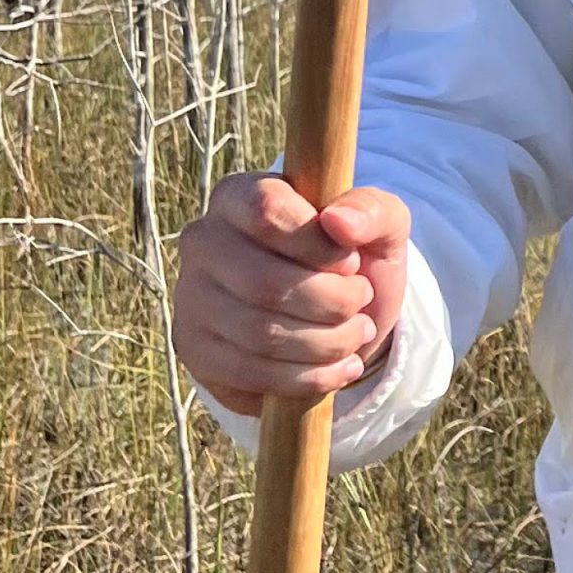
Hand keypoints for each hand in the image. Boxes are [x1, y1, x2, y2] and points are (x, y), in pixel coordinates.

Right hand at [174, 172, 411, 416]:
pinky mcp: (194, 350)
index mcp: (239, 194)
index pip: (267, 211)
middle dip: (332, 302)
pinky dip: (309, 378)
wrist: (334, 316)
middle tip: (361, 301)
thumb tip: (339, 221)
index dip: (318, 244)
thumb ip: (372, 211)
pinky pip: (251, 374)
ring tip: (358, 333)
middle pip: (264, 282)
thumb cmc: (352, 257)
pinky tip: (341, 366)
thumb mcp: (381, 225)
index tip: (352, 261)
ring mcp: (191, 298)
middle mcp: (202, 241)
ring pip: (260, 334)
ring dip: (327, 343)